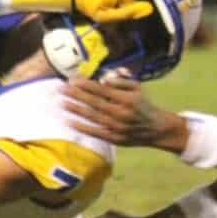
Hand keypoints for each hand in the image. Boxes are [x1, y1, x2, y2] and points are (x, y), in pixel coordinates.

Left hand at [63, 75, 180, 146]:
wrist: (155, 128)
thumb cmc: (142, 104)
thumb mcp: (137, 88)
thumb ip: (121, 81)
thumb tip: (103, 79)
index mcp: (127, 98)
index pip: (102, 90)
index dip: (87, 85)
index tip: (73, 80)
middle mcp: (121, 112)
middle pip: (94, 102)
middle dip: (76, 95)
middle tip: (61, 89)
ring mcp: (116, 126)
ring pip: (92, 116)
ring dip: (75, 109)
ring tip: (62, 102)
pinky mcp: (113, 138)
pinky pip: (94, 131)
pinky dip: (81, 126)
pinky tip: (69, 121)